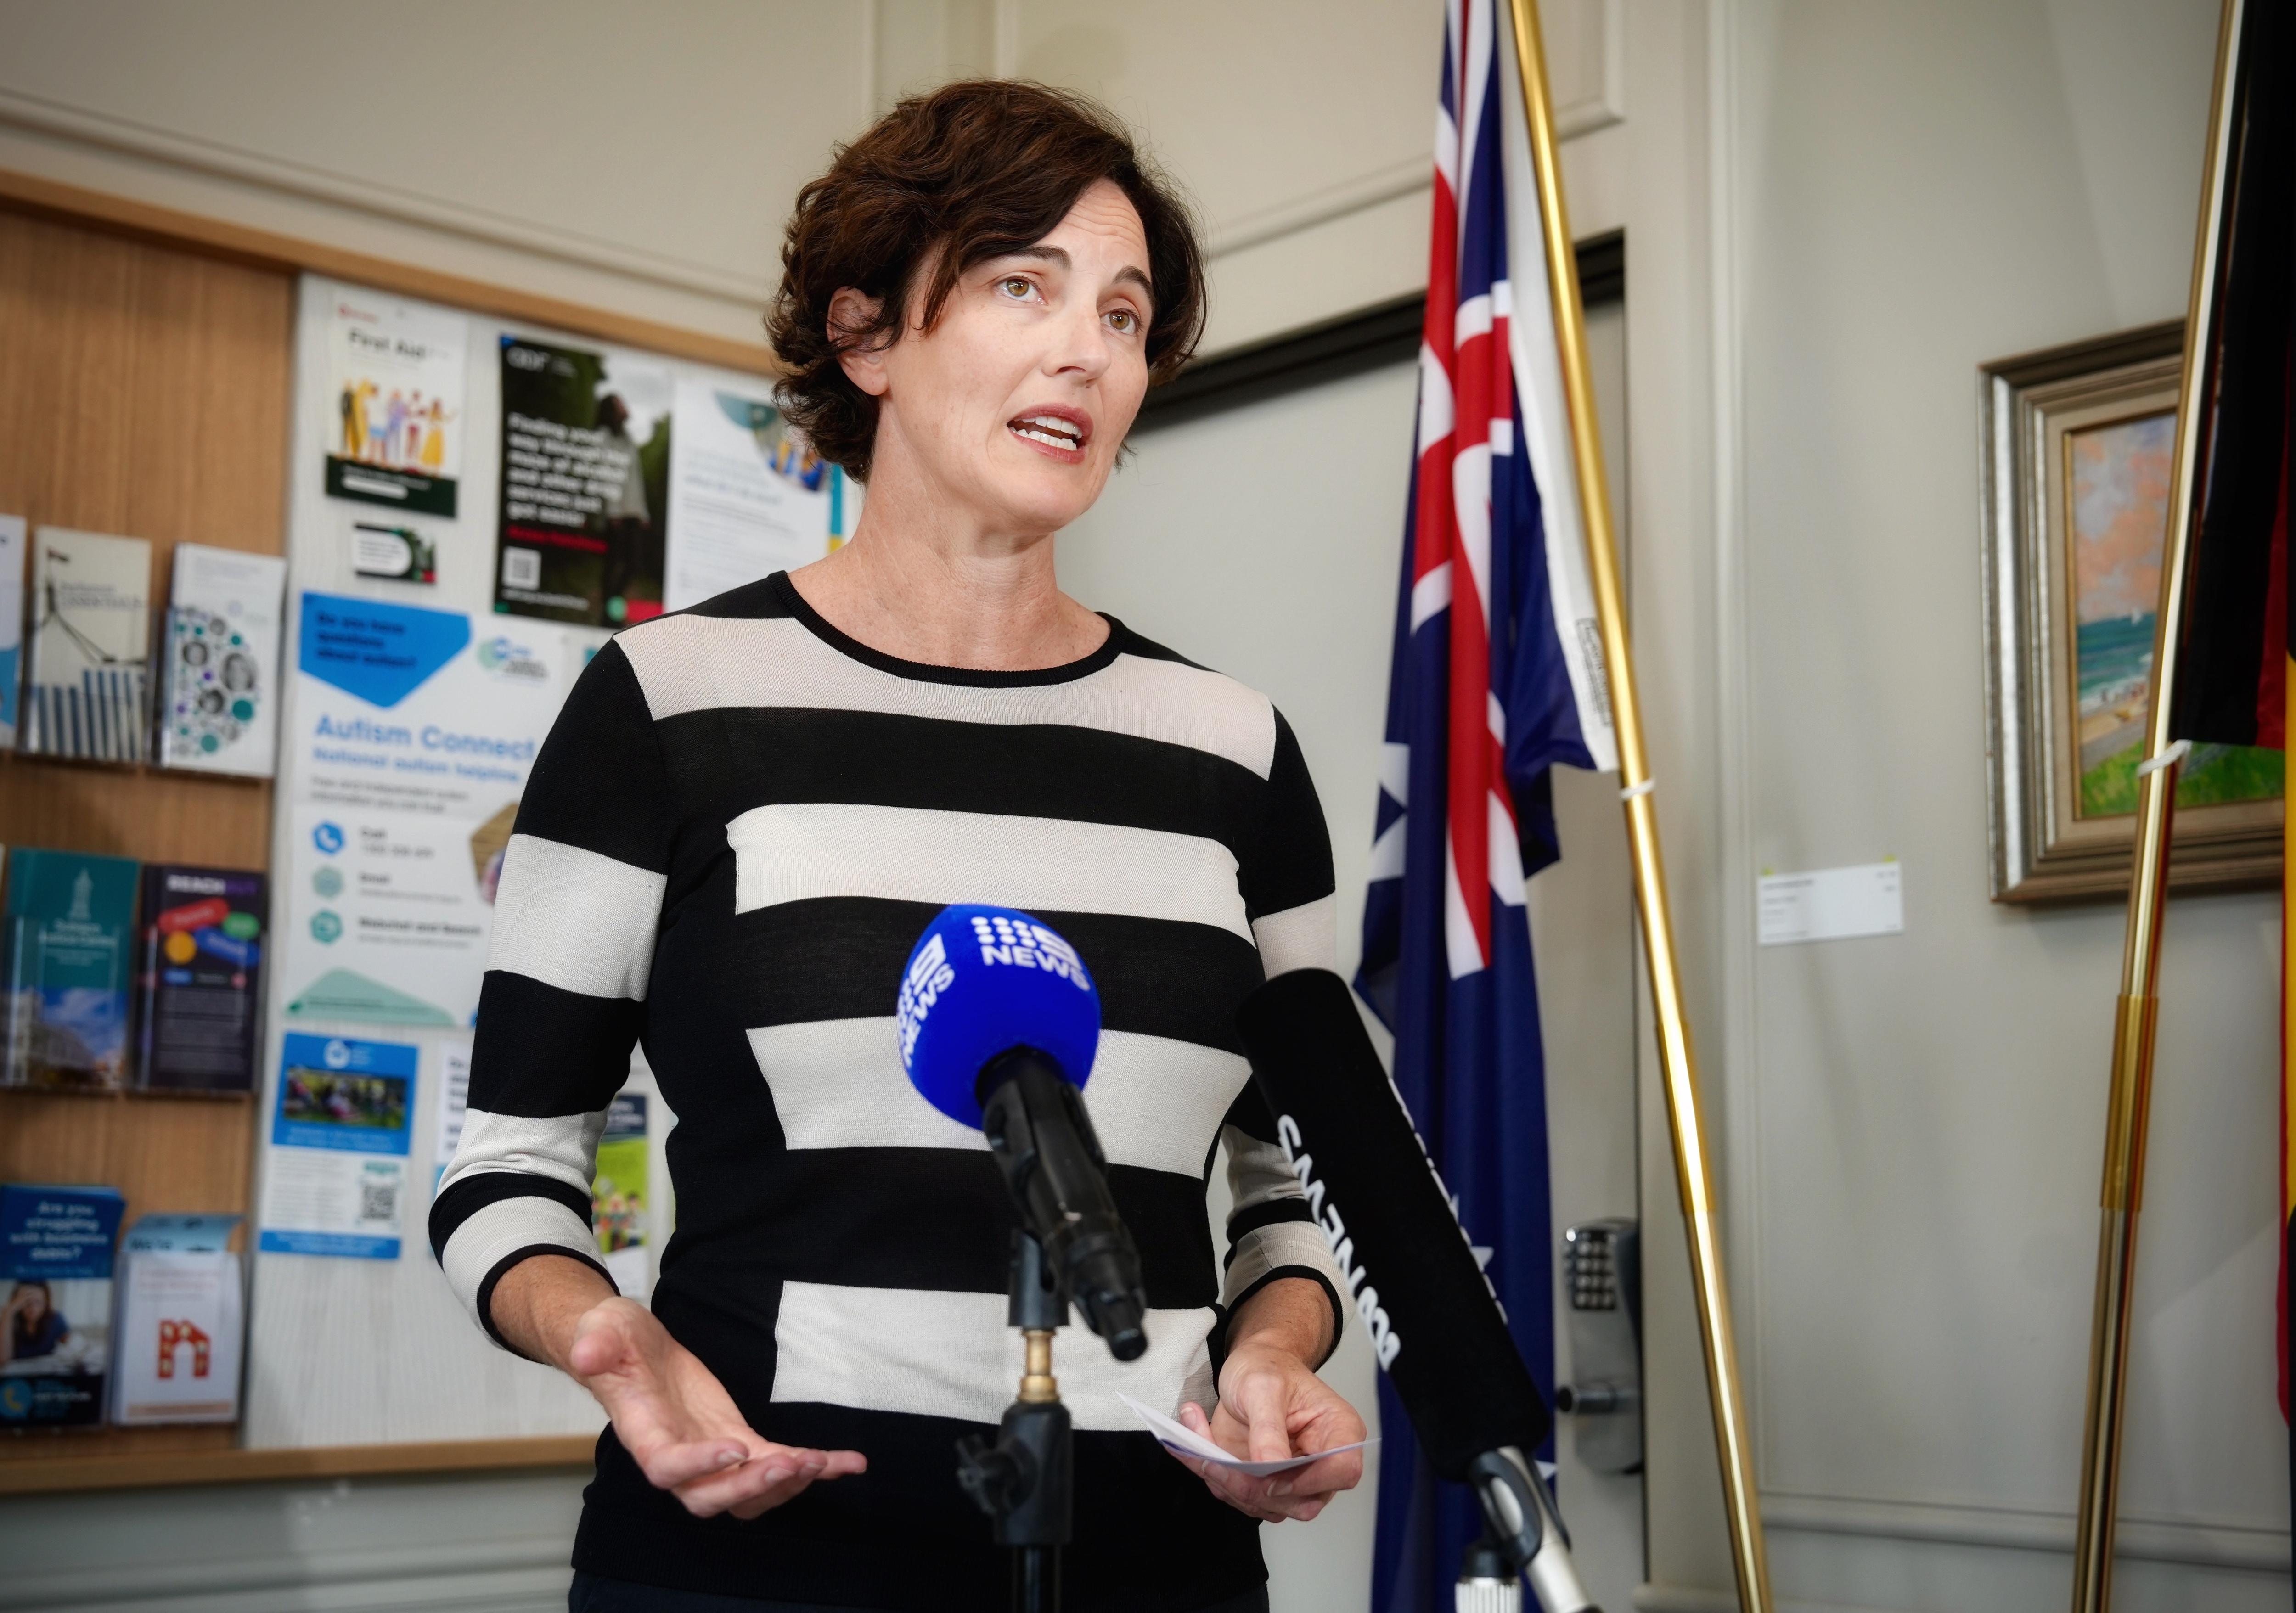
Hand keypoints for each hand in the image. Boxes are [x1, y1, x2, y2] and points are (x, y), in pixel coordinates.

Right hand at [563, 1293, 865, 1519]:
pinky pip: (776, 1465)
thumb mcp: (602, 1331)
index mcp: (644, 1434)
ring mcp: (711, 1454)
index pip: (666, 1467)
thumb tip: (588, 1353)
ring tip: (826, 1463)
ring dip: (788, 1484)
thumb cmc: (613, 1341)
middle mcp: (678, 1457)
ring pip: (748, 1494)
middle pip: (712, 1497)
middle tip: (793, 1464)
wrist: (632, 1349)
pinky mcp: (738, 1442)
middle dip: (753, 1486)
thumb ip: (596, 1345)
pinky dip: (813, 1467)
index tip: (735, 1447)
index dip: (699, 1465)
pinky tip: (849, 1462)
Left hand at [1174, 1339, 1365, 1522]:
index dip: (1309, 1481)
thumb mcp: (1263, 1387)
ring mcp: (1294, 1478)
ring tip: (1198, 1442)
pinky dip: (1215, 1478)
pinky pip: (1241, 1498)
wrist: (1249, 1367)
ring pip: (1268, 1507)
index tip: (1270, 1474)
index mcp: (1339, 1431)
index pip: (1343, 1471)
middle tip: (1215, 1460)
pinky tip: (1196, 1445)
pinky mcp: (1265, 1484)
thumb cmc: (1267, 1367)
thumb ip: (1269, 1429)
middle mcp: (1321, 1462)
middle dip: (1255, 1489)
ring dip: (1228, 1484)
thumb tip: (1272, 1469)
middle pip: (1302, 1502)